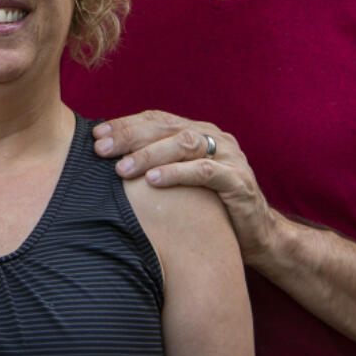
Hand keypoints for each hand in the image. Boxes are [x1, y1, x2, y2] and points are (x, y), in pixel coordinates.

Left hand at [93, 110, 277, 262]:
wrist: (258, 235)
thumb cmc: (211, 207)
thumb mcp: (183, 180)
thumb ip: (158, 164)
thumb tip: (111, 160)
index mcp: (199, 132)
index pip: (157, 119)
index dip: (126, 124)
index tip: (97, 136)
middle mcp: (214, 137)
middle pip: (166, 128)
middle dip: (130, 137)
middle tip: (101, 150)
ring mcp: (229, 157)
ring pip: (184, 144)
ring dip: (149, 154)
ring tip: (122, 168)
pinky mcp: (238, 181)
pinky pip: (204, 172)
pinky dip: (176, 174)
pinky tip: (153, 180)